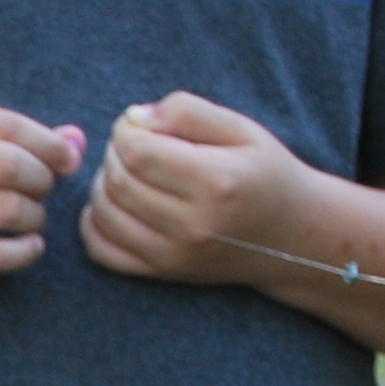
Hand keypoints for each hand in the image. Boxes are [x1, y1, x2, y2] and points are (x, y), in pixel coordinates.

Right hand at [0, 105, 85, 305]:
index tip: (67, 161)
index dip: (47, 143)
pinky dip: (24, 252)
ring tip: (33, 220)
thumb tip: (77, 140)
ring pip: (6, 209)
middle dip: (42, 180)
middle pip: (8, 164)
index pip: (4, 125)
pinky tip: (29, 249)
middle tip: (45, 193)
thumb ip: (12, 142)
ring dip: (35, 217)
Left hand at [81, 91, 315, 287]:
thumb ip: (187, 112)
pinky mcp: (162, 273)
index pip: (138, 153)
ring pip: (105, 215)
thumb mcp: (241, 128)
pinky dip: (93, 224)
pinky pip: (102, 252)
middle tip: (129, 147)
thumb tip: (133, 119)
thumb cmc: (264, 173)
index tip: (137, 127)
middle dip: (112, 156)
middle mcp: (192, 224)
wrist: (291, 238)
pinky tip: (112, 205)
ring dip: (100, 186)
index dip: (125, 133)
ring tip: (123, 172)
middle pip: (118, 183)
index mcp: (215, 181)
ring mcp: (174, 255)